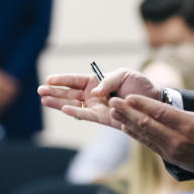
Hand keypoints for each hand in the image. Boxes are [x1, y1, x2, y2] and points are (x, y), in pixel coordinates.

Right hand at [37, 67, 160, 126]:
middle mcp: (93, 95)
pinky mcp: (103, 118)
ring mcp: (96, 107)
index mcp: (97, 81)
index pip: (76, 80)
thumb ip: (107, 81)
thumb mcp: (124, 75)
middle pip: (70, 93)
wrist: (154, 101)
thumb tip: (94, 92)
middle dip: (55, 92)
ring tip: (44, 100)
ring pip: (73, 105)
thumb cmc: (139, 85)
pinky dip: (76, 112)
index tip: (49, 79)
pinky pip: (86, 115)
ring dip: (59, 103)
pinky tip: (65, 109)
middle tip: (40, 91)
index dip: (62, 79)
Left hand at [110, 75, 193, 174]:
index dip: (143, 105)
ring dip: (128, 122)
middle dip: (128, 112)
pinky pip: (149, 144)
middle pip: (147, 124)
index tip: (128, 97)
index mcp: (190, 126)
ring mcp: (173, 150)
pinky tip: (126, 126)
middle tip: (112, 102)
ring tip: (112, 112)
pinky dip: (136, 135)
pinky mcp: (171, 157)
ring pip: (145, 135)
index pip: (161, 113)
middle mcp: (178, 140)